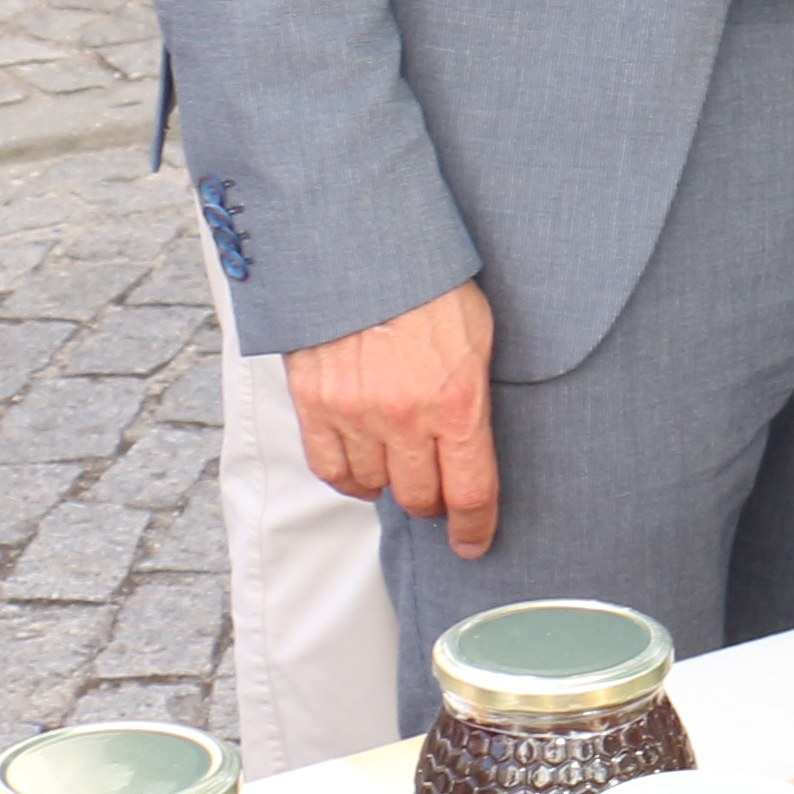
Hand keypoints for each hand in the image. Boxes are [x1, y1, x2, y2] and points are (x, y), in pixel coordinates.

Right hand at [283, 279, 501, 558]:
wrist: (364, 250)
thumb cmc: (431, 287)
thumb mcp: (479, 336)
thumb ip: (475, 393)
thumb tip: (477, 439)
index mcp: (457, 401)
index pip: (471, 492)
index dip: (474, 528)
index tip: (473, 543)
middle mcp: (405, 416)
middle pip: (421, 497)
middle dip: (433, 503)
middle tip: (437, 491)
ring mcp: (356, 413)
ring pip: (375, 487)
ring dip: (390, 484)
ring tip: (400, 463)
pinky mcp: (315, 403)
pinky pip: (331, 469)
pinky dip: (349, 478)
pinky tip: (362, 467)